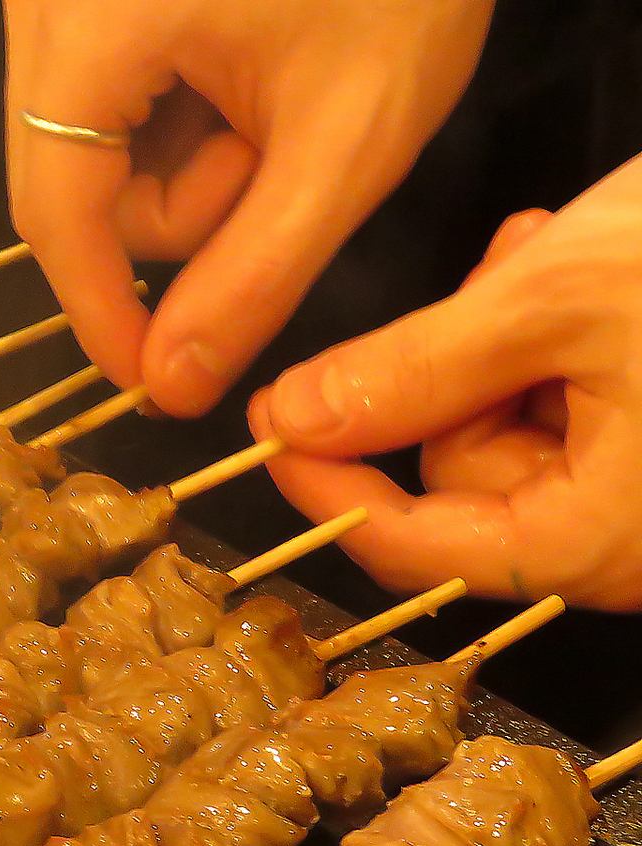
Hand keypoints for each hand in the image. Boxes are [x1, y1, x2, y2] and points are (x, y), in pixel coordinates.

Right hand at [3, 0, 493, 415]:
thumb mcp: (344, 143)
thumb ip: (251, 278)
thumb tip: (167, 386)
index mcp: (91, 20)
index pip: (58, 212)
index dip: (100, 313)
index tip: (152, 385)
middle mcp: (48, 1)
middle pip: (74, 184)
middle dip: (180, 213)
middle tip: (271, 170)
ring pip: (94, 152)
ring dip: (187, 172)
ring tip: (270, 111)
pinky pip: (112, 105)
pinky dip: (181, 127)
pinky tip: (242, 84)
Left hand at [250, 153, 641, 610]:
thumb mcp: (555, 302)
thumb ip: (411, 372)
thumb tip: (299, 419)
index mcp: (595, 539)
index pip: (411, 544)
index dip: (328, 486)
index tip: (275, 428)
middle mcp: (619, 541)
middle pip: (456, 475)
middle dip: (458, 373)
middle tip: (508, 281)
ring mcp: (635, 496)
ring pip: (499, 430)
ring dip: (505, 342)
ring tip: (559, 264)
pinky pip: (555, 407)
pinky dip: (548, 340)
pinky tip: (590, 280)